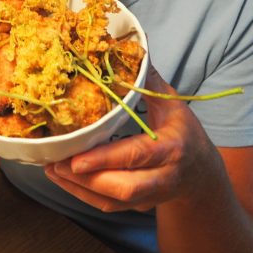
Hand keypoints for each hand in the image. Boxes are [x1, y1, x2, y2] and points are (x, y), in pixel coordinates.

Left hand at [44, 65, 222, 211]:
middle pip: (123, 187)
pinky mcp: (137, 207)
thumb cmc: (183, 132)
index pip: (137, 156)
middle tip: (54, 162)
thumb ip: (148, 80)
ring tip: (51, 168)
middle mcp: (163, 177)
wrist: (201, 174)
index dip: (105, 159)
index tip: (76, 158)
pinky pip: (106, 207)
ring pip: (112, 201)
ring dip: (77, 188)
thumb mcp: (172, 103)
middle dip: (85, 179)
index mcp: (172, 148)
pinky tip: (61, 178)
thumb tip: (131, 45)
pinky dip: (81, 195)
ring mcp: (150, 197)